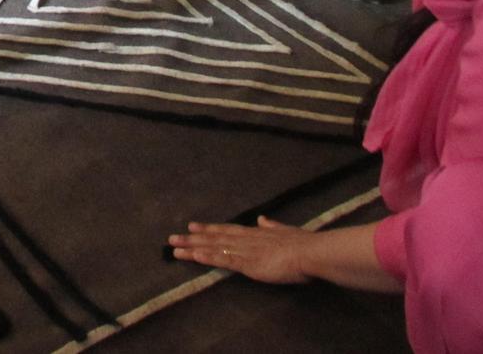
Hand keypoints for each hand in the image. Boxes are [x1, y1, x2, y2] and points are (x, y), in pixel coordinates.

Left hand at [168, 217, 313, 283]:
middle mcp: (245, 239)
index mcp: (254, 233)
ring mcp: (244, 251)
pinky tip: (194, 256)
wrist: (310, 252)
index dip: (208, 229)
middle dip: (192, 239)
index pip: (226, 230)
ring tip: (174, 248)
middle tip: (172, 238)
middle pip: (213, 238)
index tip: (192, 227)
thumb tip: (263, 219)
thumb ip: (272, 226)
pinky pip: (223, 260)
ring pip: (213, 248)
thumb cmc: (302, 244)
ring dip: (193, 248)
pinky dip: (207, 258)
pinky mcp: (248, 263)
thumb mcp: (285, 231)